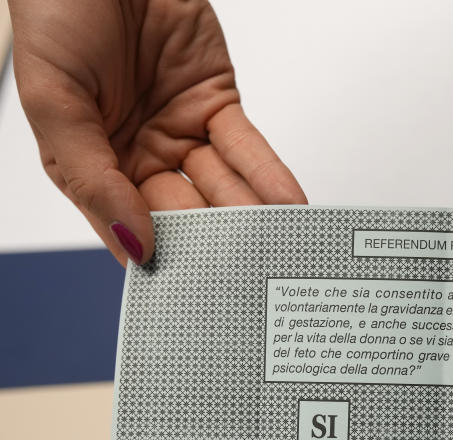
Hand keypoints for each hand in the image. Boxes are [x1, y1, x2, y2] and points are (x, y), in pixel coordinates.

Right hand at [9, 0, 306, 265]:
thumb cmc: (58, 18)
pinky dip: (270, 177)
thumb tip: (133, 242)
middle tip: (249, 275)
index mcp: (95, 167)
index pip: (135, 224)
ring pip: (224, 185)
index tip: (194, 288)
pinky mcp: (217, 104)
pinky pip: (248, 148)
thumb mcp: (54, 103)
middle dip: (218, 242)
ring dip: (252, 216)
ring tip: (277, 247)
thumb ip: (92, 177)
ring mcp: (182, 131)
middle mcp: (142, 156)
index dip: (165, 255)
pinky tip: (287, 205)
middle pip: (188, 212)